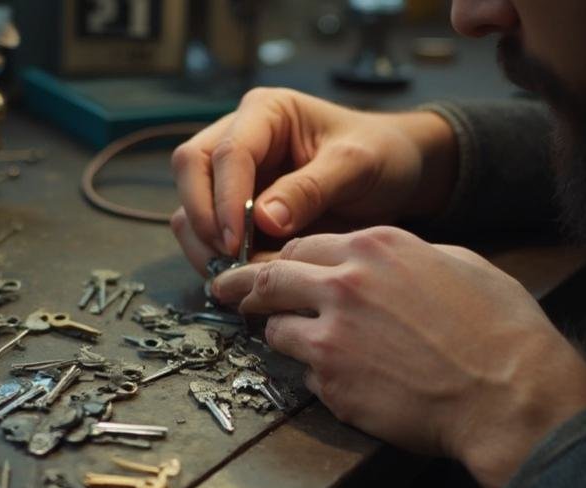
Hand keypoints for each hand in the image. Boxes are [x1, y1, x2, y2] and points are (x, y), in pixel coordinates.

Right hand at [170, 87, 457, 273]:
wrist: (396, 172)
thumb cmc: (380, 155)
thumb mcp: (357, 165)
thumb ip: (311, 188)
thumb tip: (264, 220)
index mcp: (266, 112)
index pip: (227, 152)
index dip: (225, 199)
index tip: (236, 241)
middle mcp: (238, 136)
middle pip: (189, 170)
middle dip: (203, 218)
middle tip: (229, 260)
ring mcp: (232, 174)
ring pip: (189, 205)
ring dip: (203, 243)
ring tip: (237, 275)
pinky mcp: (235, 208)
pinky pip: (206, 233)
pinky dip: (215, 257)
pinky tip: (244, 276)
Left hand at [212, 226, 585, 487]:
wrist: (510, 394)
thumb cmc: (499, 329)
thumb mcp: (458, 263)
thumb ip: (406, 256)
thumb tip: (381, 264)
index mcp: (377, 246)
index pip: (305, 244)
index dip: (286, 258)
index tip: (272, 268)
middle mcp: (344, 282)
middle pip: (270, 277)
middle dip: (241, 285)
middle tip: (223, 291)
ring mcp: (331, 333)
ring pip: (274, 326)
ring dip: (276, 332)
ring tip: (279, 339)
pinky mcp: (331, 380)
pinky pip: (301, 372)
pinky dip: (311, 372)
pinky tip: (336, 378)